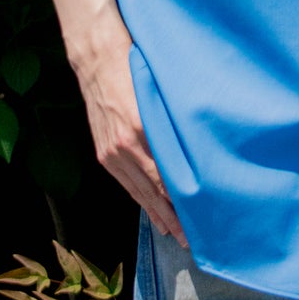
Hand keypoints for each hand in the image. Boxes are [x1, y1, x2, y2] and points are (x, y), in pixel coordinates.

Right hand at [71, 23, 187, 246]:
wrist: (97, 59)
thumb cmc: (136, 68)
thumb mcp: (161, 94)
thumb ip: (174, 125)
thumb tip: (198, 152)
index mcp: (141, 131)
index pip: (166, 178)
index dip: (182, 203)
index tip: (201, 220)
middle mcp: (124, 147)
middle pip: (153, 193)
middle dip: (173, 219)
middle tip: (192, 241)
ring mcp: (111, 152)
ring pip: (137, 192)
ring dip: (156, 215)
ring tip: (174, 233)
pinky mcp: (103, 153)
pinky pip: (125, 183)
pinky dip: (139, 199)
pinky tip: (151, 211)